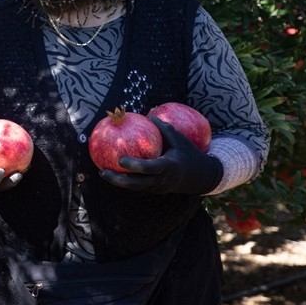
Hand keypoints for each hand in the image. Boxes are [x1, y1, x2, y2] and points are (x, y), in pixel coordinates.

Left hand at [100, 117, 221, 194]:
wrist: (203, 177)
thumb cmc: (190, 154)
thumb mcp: (181, 140)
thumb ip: (165, 129)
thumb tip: (149, 114)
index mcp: (169, 167)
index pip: (149, 168)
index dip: (135, 166)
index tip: (120, 159)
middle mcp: (162, 181)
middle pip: (137, 183)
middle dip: (119, 180)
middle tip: (103, 171)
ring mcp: (159, 188)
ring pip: (135, 188)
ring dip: (118, 183)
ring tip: (103, 173)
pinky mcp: (156, 190)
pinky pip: (139, 187)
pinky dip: (126, 182)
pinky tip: (113, 174)